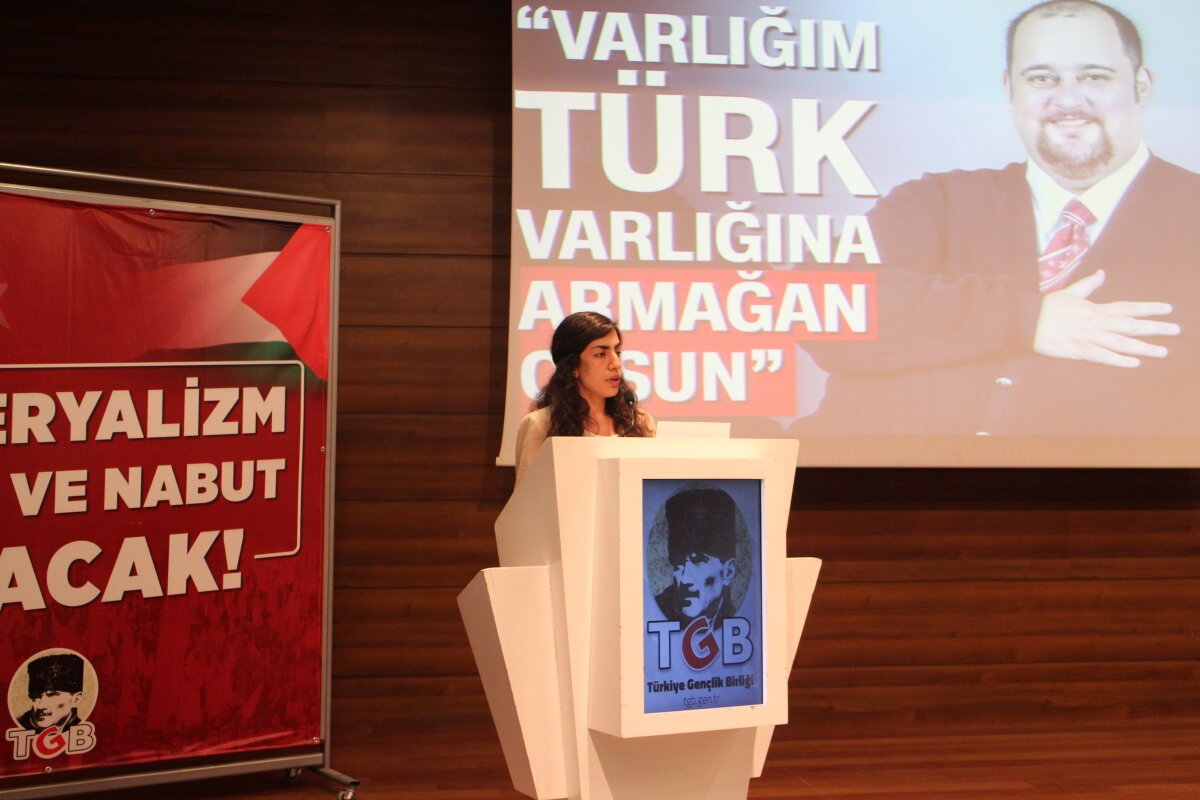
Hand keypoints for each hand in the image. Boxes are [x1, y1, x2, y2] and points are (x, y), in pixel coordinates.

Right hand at [1033, 270, 1179, 367]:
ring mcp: (1088, 337)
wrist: (1026, 322)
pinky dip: (1117, 360)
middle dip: (1154, 328)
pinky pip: (1101, 356)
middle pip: (1130, 325)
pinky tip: (1133, 363)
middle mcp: (1096, 322)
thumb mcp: (1070, 292)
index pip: (1128, 307)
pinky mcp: (1077, 351)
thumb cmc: (1047, 308)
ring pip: (1120, 343)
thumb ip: (1088, 285)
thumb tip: (1102, 273)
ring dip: (1142, 347)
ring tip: (1162, 351)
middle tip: (1176, 330)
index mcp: (1096, 308)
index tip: (1168, 309)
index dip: (1148, 308)